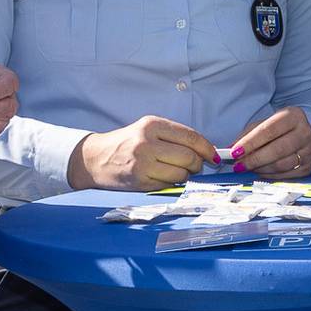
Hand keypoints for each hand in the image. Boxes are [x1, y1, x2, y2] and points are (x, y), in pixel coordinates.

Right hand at [69, 115, 216, 190]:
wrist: (96, 158)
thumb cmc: (126, 143)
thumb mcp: (147, 131)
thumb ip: (174, 137)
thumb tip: (206, 151)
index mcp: (152, 125)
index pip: (191, 137)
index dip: (207, 149)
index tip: (214, 157)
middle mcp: (147, 142)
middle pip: (189, 157)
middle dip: (197, 165)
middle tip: (194, 166)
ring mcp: (143, 163)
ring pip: (181, 174)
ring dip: (184, 176)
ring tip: (175, 172)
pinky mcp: (140, 181)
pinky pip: (168, 185)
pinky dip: (171, 184)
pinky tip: (162, 178)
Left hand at [229, 107, 310, 180]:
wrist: (307, 132)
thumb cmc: (281, 128)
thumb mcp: (265, 123)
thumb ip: (248, 135)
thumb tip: (230, 149)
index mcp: (293, 116)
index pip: (269, 131)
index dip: (250, 143)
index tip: (234, 152)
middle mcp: (304, 133)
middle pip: (277, 150)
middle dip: (254, 159)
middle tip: (238, 165)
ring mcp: (309, 151)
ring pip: (281, 165)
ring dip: (260, 169)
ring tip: (248, 168)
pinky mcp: (308, 167)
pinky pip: (285, 175)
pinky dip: (269, 176)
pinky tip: (260, 172)